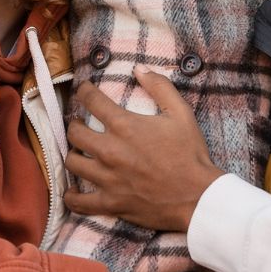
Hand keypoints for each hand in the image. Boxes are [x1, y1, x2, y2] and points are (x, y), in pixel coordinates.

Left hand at [65, 67, 223, 230]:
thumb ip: (160, 87)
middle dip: (75, 124)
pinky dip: (72, 197)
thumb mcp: (181, 113)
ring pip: (72, 163)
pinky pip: (79, 202)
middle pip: (74, 132)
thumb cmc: (191, 154)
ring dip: (73, 154)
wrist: (198, 196)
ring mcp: (108, 179)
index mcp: (125, 126)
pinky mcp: (111, 203)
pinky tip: (73, 191)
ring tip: (80, 152)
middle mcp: (111, 151)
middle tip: (81, 124)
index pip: (91, 101)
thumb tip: (138, 68)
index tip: (84, 90)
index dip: (84, 91)